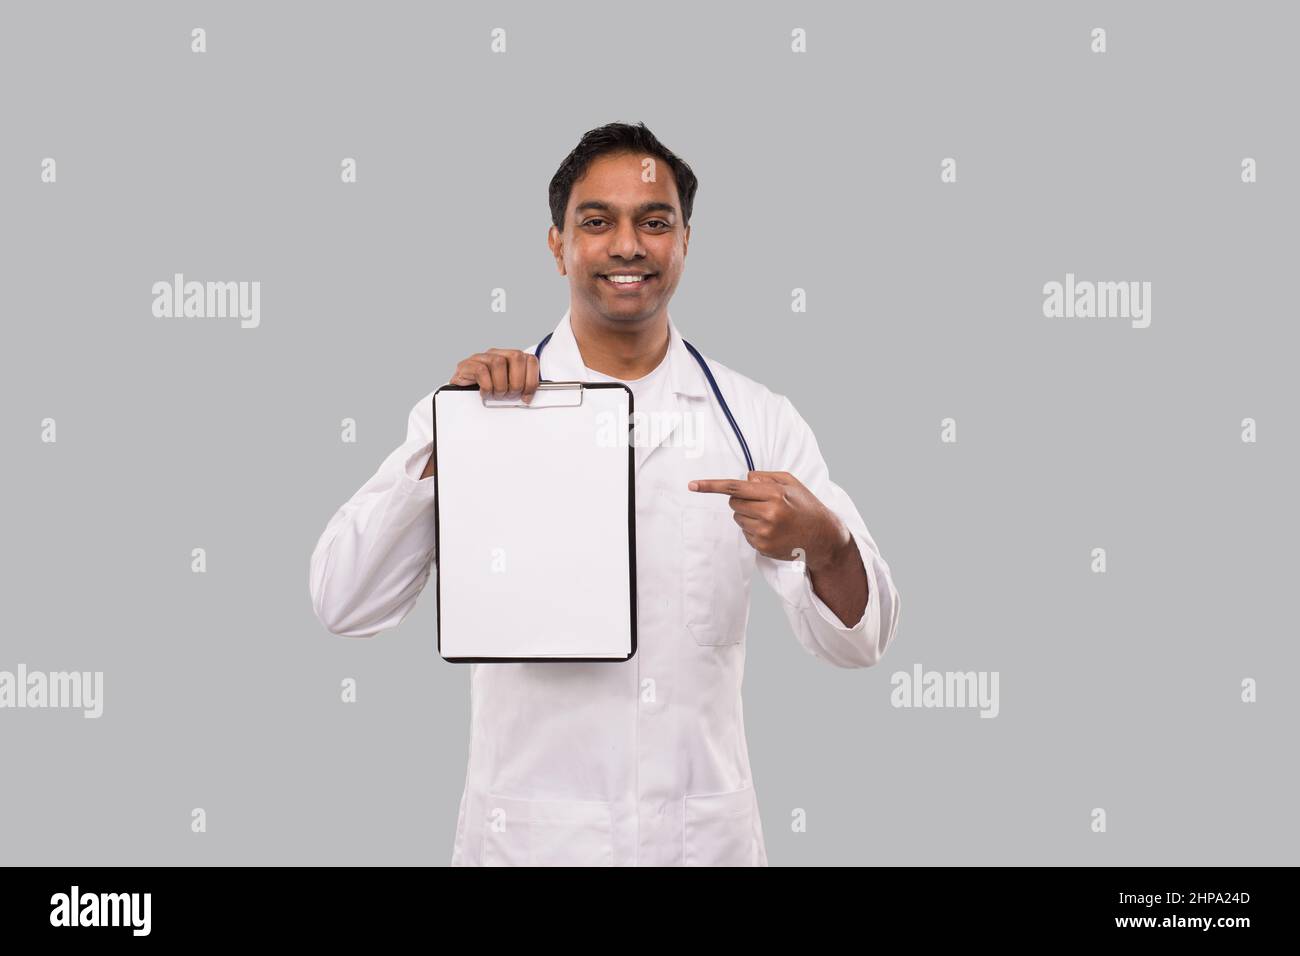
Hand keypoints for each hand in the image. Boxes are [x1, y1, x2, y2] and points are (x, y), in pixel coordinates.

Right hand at [449, 348, 540, 402]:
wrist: (462, 396)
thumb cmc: (488, 392)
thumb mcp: (508, 391)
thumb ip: (521, 389)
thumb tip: (529, 398)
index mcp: (510, 358)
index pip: (530, 360)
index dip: (531, 380)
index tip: (526, 396)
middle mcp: (497, 354)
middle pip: (516, 357)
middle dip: (516, 382)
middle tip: (509, 395)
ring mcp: (482, 357)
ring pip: (498, 362)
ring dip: (500, 385)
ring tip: (496, 395)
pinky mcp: (467, 365)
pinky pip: (481, 370)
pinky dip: (486, 386)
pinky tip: (485, 393)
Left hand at [687, 471, 851, 570]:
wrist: (823, 538)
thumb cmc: (806, 506)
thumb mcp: (791, 483)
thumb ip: (766, 477)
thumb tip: (744, 479)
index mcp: (775, 496)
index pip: (736, 488)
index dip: (712, 485)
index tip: (693, 485)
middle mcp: (768, 515)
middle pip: (733, 503)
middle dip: (742, 501)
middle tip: (762, 502)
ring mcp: (764, 534)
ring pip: (738, 519)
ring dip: (748, 516)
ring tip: (772, 518)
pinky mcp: (762, 547)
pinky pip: (745, 533)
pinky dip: (754, 530)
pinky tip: (773, 530)